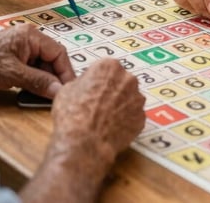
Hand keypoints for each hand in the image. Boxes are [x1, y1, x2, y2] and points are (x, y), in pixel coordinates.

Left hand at [0, 25, 74, 97]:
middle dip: (54, 78)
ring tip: (44, 96)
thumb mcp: (13, 74)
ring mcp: (21, 50)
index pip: (59, 52)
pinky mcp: (14, 60)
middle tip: (57, 96)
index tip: (68, 88)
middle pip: (52, 60)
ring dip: (44, 81)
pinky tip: (32, 92)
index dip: (66, 72)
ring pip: (42, 66)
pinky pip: (32, 70)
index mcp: (31, 36)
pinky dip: (34, 82)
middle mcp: (29, 41)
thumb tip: (58, 90)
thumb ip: (38, 82)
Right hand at [49, 59, 145, 175]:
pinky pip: (133, 116)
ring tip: (105, 118)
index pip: (105, 68)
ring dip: (120, 105)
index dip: (97, 79)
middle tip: (99, 103)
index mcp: (109, 66)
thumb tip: (86, 85)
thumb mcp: (68, 88)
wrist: (84, 142)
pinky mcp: (141, 118)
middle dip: (112, 90)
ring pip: (129, 98)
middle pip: (121, 81)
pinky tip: (113, 127)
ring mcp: (137, 99)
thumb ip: (84, 81)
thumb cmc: (73, 114)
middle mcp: (127, 78)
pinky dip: (126, 120)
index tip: (92, 88)